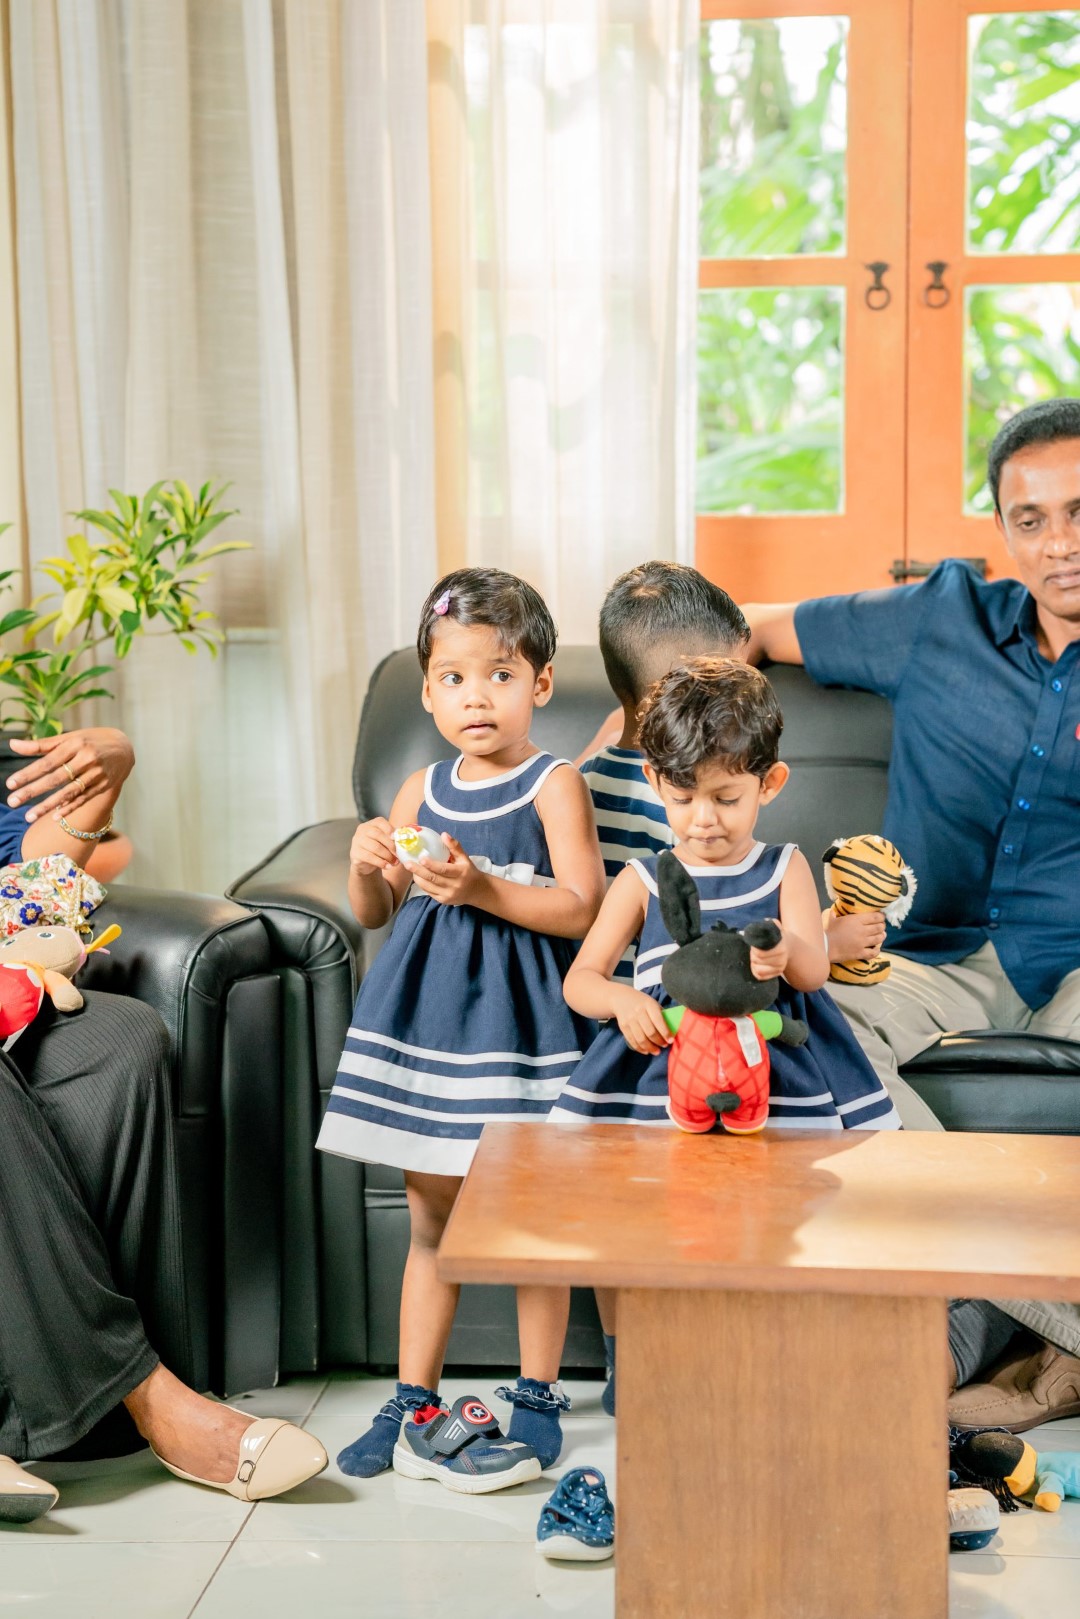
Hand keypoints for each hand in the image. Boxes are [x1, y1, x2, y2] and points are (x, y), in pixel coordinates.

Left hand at [6, 728, 133, 821]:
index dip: (28, 773)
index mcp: (75, 744)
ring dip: (48, 805)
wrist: (125, 748)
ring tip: (28, 816)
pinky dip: (70, 807)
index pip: (47, 762)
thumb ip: (41, 744)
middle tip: (12, 801)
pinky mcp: (104, 785)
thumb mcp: (69, 738)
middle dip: (33, 791)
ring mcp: (97, 774)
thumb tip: (12, 745)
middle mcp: (87, 759)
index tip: (10, 784)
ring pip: (69, 792)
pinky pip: (84, 798)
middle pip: (56, 778)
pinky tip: (55, 817)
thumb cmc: (90, 741)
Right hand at [349, 818, 397, 876]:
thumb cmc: (378, 849)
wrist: (365, 863)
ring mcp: (357, 841)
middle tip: (399, 854)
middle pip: (378, 834)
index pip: (380, 822)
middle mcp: (362, 831)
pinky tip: (387, 866)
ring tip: (395, 862)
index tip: (396, 838)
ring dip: (388, 856)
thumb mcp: (384, 841)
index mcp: (371, 824)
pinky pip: (370, 857)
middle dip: (391, 845)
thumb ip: (392, 838)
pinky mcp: (355, 853)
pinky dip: (381, 863)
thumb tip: (405, 838)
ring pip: (375, 847)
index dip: (389, 829)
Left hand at [407, 834, 482, 907]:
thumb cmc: (469, 871)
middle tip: (407, 863)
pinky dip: (422, 884)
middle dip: (418, 871)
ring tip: (411, 869)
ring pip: (428, 887)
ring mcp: (448, 895)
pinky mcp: (443, 901)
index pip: (443, 869)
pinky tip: (418, 876)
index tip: (421, 858)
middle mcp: (454, 885)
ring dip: (418, 878)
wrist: (477, 891)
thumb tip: (443, 834)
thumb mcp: (465, 858)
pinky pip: (429, 892)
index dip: (431, 864)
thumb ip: (454, 846)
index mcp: (460, 873)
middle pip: (433, 878)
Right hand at [613, 986, 672, 1055]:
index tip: (671, 1040)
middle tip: (664, 1045)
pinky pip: (632, 1040)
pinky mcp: (623, 1026)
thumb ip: (661, 1014)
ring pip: (640, 1038)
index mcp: (649, 1004)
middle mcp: (638, 1011)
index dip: (665, 1032)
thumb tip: (673, 1029)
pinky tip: (646, 1051)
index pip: (658, 1020)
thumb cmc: (642, 1002)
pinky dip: (640, 1048)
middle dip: (659, 1041)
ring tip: (656, 1051)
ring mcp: (629, 1019)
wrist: (621, 998)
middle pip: (650, 1031)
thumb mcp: (653, 1003)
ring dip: (650, 1048)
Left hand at [749, 921, 789, 980]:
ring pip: (758, 970)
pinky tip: (757, 964)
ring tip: (756, 957)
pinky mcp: (775, 975)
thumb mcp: (776, 927)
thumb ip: (771, 924)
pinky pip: (760, 977)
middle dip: (753, 954)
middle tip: (754, 949)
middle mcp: (781, 961)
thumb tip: (766, 923)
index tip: (755, 944)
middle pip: (758, 961)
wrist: (788, 946)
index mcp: (781, 949)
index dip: (754, 948)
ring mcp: (779, 969)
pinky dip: (755, 970)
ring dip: (754, 963)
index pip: (760, 953)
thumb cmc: (777, 936)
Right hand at [825, 908, 885, 962]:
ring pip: (878, 939)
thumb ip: (833, 914)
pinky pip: (873, 952)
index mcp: (856, 920)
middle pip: (879, 927)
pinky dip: (877, 950)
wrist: (824, 946)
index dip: (881, 916)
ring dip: (882, 936)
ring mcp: (862, 943)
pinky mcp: (860, 953)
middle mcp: (862, 931)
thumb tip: (832, 911)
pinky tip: (877, 948)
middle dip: (882, 926)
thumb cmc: (827, 931)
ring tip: (882, 935)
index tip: (882, 917)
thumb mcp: (831, 919)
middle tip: (882, 926)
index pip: (875, 917)